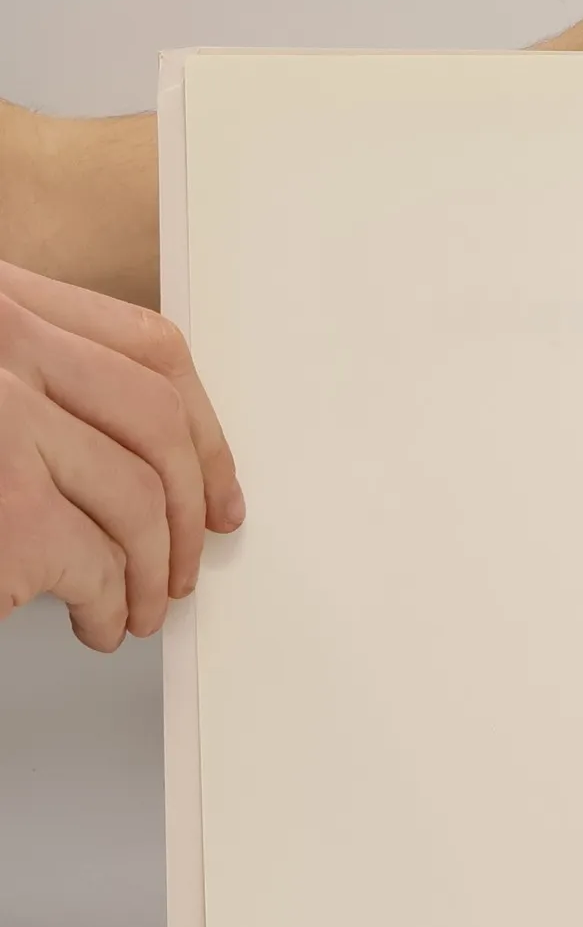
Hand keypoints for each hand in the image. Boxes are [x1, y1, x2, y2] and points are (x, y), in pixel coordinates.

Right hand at [0, 257, 242, 650]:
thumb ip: (30, 383)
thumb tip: (143, 455)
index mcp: (0, 302)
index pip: (149, 349)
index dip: (203, 427)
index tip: (216, 483)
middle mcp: (2, 345)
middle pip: (159, 425)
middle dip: (190, 506)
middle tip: (183, 562)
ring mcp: (2, 420)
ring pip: (139, 499)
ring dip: (151, 570)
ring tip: (136, 606)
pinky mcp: (9, 510)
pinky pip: (98, 563)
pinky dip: (111, 606)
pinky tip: (96, 624)